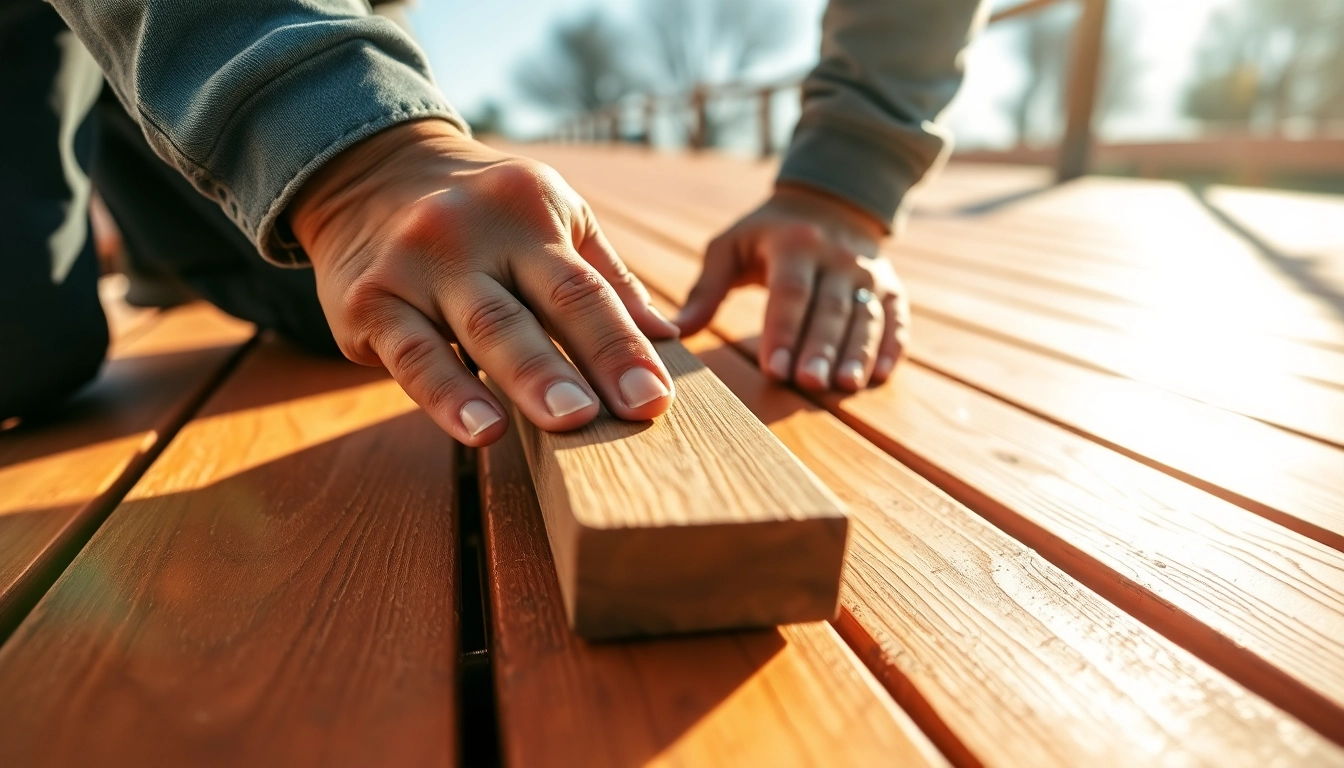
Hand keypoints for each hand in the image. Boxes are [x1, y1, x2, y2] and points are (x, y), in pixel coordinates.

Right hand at [289, 119, 678, 445]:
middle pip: (538, 306)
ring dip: (526, 380)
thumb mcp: (549, 215)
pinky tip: (481, 430)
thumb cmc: (481, 211)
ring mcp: (415, 264)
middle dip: (587, 362)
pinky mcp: (368, 302)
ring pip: (479, 329)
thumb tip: (666, 337)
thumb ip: (605, 277)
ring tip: (565, 422)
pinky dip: (448, 397)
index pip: (585, 287)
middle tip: (630, 413)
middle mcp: (471, 229)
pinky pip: (413, 357)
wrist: (367, 172)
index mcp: (530, 208)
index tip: (656, 397)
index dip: (624, 346)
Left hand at [676, 184, 907, 390]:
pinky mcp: (891, 288)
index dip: (783, 331)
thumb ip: (705, 289)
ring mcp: (869, 273)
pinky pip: (896, 319)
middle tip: (809, 383)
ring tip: (845, 386)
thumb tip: (674, 331)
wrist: (831, 201)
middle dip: (820, 348)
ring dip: (857, 354)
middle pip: (830, 309)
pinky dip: (892, 347)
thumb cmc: (767, 233)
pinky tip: (880, 375)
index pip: (790, 292)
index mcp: (794, 243)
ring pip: (865, 317)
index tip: (773, 368)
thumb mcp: (730, 246)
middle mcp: (838, 257)